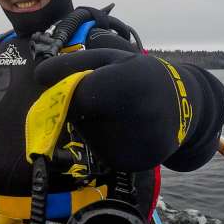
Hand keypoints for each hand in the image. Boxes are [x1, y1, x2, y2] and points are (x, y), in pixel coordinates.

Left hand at [34, 50, 185, 172]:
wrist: (185, 107)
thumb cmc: (141, 75)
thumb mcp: (110, 58)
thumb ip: (72, 65)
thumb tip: (39, 76)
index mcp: (126, 87)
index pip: (75, 97)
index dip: (66, 93)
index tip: (68, 87)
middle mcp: (130, 121)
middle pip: (78, 117)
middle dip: (81, 107)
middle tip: (107, 97)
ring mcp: (130, 147)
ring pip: (86, 135)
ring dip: (92, 124)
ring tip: (120, 113)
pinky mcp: (127, 165)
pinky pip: (97, 150)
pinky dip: (102, 140)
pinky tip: (124, 129)